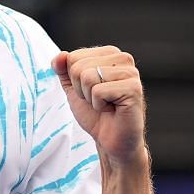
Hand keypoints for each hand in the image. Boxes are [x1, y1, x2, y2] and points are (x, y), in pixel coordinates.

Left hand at [54, 46, 146, 168]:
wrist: (111, 140)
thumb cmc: (96, 114)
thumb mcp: (74, 89)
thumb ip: (63, 70)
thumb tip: (60, 56)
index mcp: (109, 53)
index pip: (73, 57)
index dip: (74, 80)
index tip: (91, 92)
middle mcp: (123, 58)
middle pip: (78, 66)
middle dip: (81, 90)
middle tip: (98, 100)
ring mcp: (130, 73)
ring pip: (87, 77)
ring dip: (90, 98)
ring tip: (105, 105)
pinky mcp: (133, 88)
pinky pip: (98, 91)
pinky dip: (99, 106)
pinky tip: (113, 109)